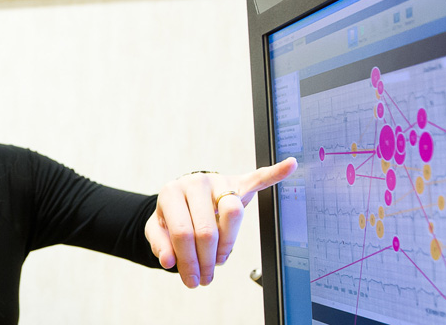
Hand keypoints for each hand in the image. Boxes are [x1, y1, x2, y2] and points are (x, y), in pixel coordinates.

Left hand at [145, 157, 297, 287]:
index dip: (188, 262)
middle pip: (208, 230)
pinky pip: (258, 177)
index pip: (183, 232)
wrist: (181, 195)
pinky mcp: (237, 182)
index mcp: (171, 193)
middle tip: (206, 277)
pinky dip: (274, 173)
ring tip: (220, 258)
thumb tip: (169, 261)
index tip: (192, 280)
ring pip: (233, 215)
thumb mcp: (156, 229)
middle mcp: (195, 182)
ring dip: (228, 244)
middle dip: (207, 261)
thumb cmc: (171, 215)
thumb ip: (159, 244)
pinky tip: (289, 166)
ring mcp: (218, 181)